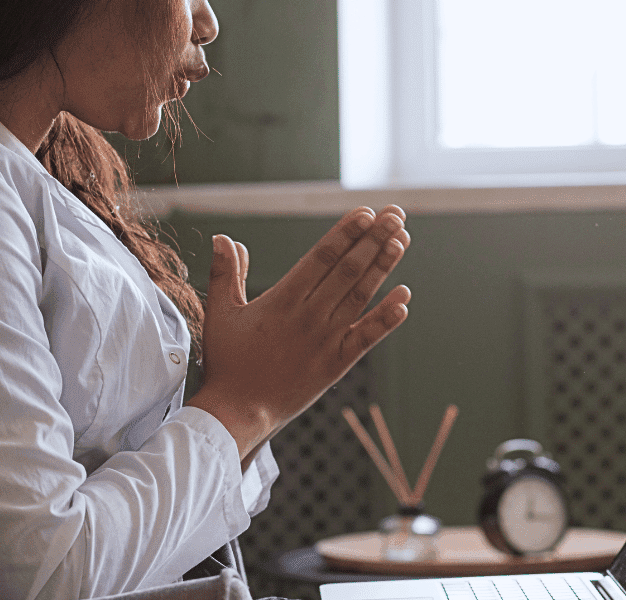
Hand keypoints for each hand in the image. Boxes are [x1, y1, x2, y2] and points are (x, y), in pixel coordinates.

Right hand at [187, 206, 411, 465]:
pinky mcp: (337, 364)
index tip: (365, 212)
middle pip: (348, 270)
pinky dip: (387, 318)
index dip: (346, 233)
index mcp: (282, 300)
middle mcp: (309, 316)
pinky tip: (405, 297)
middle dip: (374, 239)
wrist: (238, 413)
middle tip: (394, 214)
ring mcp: (326, 341)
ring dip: (383, 267)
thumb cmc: (227, 362)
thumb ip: (225, 273)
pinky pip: (367, 337)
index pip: (322, 257)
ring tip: (402, 240)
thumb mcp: (220, 313)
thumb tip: (224, 238)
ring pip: (361, 296)